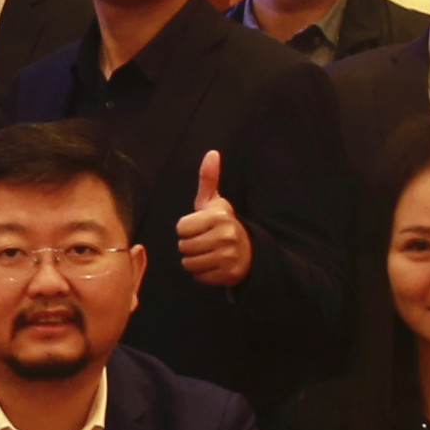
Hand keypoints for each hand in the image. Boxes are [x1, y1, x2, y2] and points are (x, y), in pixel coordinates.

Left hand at [173, 150, 251, 288]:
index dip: (186, 228)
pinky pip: (198, 277)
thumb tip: (212, 152)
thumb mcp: (214, 201)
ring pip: (189, 263)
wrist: (247, 250)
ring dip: (193, 260)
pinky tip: (212, 264)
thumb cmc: (222, 224)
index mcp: (219, 216)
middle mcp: (226, 236)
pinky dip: (201, 273)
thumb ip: (208, 179)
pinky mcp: (228, 275)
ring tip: (206, 252)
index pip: (181, 227)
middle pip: (184, 247)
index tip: (198, 227)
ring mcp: (228, 257)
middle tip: (202, 241)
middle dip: (188, 245)